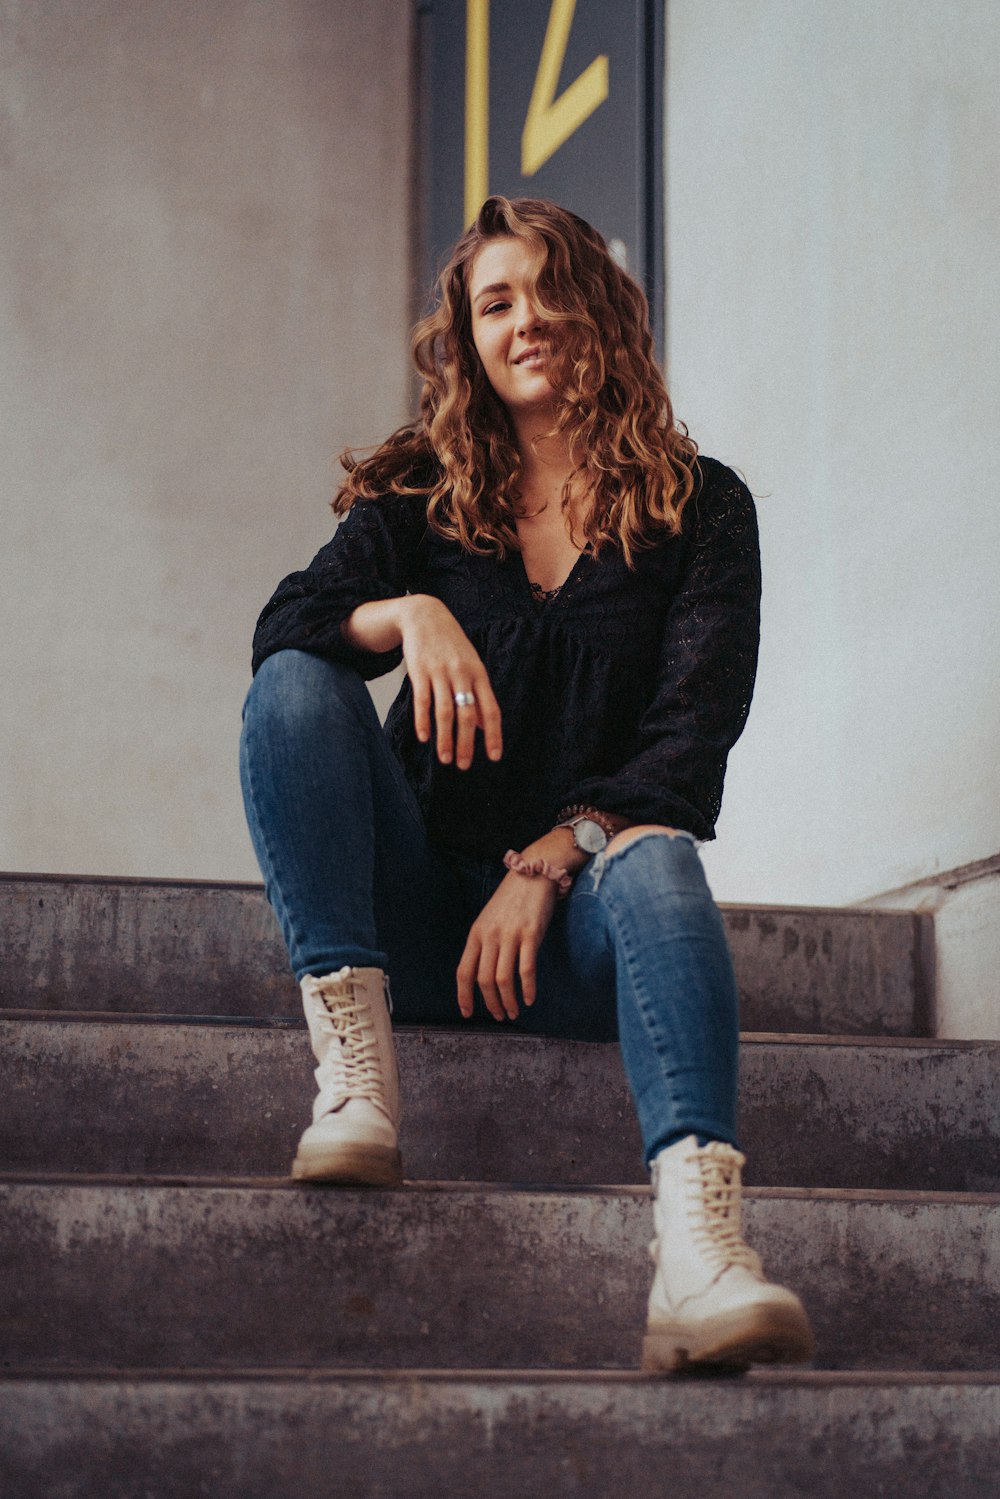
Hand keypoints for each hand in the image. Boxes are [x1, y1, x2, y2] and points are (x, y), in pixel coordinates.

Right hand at [399, 596, 502, 769]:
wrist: (425, 615)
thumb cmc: (451, 646)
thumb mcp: (470, 667)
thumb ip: (477, 696)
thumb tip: (484, 727)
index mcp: (479, 675)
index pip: (491, 710)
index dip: (493, 735)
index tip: (494, 757)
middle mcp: (462, 674)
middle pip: (468, 714)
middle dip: (467, 743)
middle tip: (463, 766)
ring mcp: (441, 672)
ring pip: (445, 711)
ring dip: (445, 738)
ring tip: (445, 759)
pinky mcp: (420, 670)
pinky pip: (422, 700)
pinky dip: (423, 721)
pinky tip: (424, 737)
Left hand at [456, 868, 557, 1020]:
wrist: (533, 873)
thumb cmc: (511, 900)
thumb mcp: (489, 920)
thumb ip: (484, 944)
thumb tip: (484, 975)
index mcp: (476, 934)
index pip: (464, 971)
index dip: (464, 996)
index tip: (467, 1013)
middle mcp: (490, 936)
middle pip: (484, 980)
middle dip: (491, 1004)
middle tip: (500, 1015)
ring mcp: (510, 935)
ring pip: (503, 979)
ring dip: (508, 1001)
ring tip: (514, 1012)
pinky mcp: (531, 934)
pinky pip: (527, 969)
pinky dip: (528, 989)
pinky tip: (530, 999)